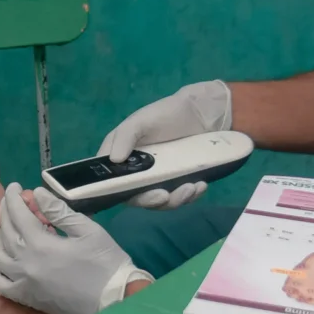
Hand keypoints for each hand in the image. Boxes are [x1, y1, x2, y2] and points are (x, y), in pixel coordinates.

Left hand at [0, 184, 151, 313]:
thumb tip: (36, 193)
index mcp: (41, 243)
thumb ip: (58, 211)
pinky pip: (0, 284)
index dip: (14, 198)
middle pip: (6, 232)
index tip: (15, 187)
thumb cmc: (105, 262)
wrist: (113, 300)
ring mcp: (24, 282)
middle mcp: (26, 262)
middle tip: (8, 201)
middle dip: (5, 212)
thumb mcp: (87, 229)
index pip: (18, 214)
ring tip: (0, 226)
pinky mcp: (27, 297)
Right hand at [98, 80, 234, 207]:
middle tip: (166, 196)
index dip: (120, 192)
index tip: (138, 193)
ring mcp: (159, 179)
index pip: (112, 182)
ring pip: (162, 201)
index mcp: (121, 159)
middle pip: (138, 197)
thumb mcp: (140, 121)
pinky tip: (200, 185)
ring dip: (175, 200)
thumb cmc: (165, 113)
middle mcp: (137, 172)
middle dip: (153, 200)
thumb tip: (114, 160)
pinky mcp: (178, 182)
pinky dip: (190, 196)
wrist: (201, 112)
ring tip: (191, 188)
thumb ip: (125, 136)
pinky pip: (181, 197)